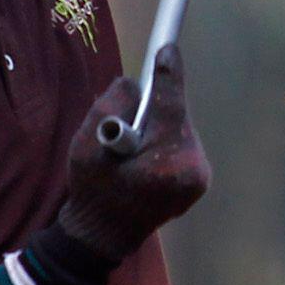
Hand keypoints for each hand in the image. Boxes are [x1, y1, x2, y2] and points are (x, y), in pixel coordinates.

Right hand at [59, 47, 210, 260]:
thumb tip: (135, 83)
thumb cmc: (92, 192)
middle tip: (130, 119)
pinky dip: (162, 140)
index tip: (167, 49)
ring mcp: (200, 178)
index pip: (171, 108)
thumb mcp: (85, 147)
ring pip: (178, 129)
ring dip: (158, 126)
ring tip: (132, 145)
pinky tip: (144, 154)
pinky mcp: (198, 179)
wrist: (103, 235)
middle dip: (154, 110)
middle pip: (176, 117)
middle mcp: (193, 170)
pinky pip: (180, 143)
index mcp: (168, 165)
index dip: (168, 76)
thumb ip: (109, 107)